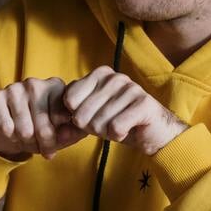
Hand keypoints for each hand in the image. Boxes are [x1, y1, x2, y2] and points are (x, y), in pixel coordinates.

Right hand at [0, 77, 87, 160]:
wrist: (9, 126)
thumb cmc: (41, 127)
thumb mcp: (61, 130)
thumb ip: (72, 132)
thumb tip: (68, 135)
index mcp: (55, 86)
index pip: (60, 117)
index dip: (58, 137)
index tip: (56, 143)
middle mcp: (35, 84)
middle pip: (43, 126)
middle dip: (43, 143)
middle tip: (42, 149)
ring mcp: (14, 88)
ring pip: (24, 130)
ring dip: (26, 142)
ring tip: (27, 140)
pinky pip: (7, 128)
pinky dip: (10, 136)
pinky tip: (12, 133)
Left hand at [63, 66, 186, 155]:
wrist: (153, 133)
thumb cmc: (118, 122)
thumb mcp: (91, 117)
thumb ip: (72, 118)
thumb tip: (58, 129)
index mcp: (99, 74)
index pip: (69, 98)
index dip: (76, 116)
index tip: (91, 117)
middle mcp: (115, 77)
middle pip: (82, 114)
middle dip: (91, 127)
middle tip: (107, 125)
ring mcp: (131, 88)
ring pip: (98, 123)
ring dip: (106, 133)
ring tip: (118, 126)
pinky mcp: (144, 103)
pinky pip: (115, 127)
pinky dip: (118, 135)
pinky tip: (127, 130)